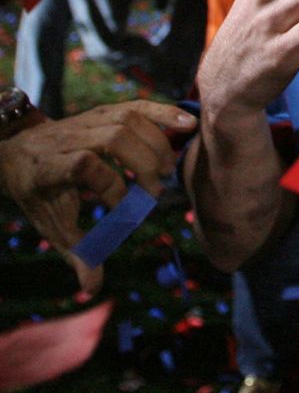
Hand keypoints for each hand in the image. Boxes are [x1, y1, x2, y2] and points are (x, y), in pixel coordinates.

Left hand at [0, 101, 196, 295]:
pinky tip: (188, 124)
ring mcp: (86, 119)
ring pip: (128, 119)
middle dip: (142, 164)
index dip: (110, 186)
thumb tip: (94, 287)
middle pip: (114, 137)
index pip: (84, 164)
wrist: (17, 151)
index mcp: (49, 166)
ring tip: (167, 170)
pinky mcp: (103, 110)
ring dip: (156, 144)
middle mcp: (67, 137)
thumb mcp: (49, 223)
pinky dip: (164, 113)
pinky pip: (137, 105)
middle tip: (154, 191)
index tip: (122, 212)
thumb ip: (76, 251)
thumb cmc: (38, 193)